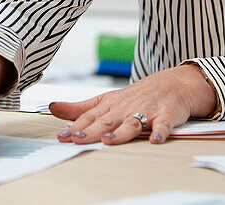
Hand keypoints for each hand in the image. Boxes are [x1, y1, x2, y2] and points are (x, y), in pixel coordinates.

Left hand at [49, 65, 216, 145]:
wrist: (172, 84)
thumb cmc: (135, 96)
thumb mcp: (105, 100)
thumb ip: (79, 108)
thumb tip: (52, 108)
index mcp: (109, 106)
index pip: (90, 117)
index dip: (76, 127)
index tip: (62, 136)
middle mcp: (125, 109)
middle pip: (107, 122)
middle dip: (92, 131)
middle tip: (78, 139)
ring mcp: (146, 111)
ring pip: (132, 123)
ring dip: (121, 132)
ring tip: (109, 140)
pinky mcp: (165, 115)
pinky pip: (163, 125)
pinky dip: (161, 132)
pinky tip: (156, 140)